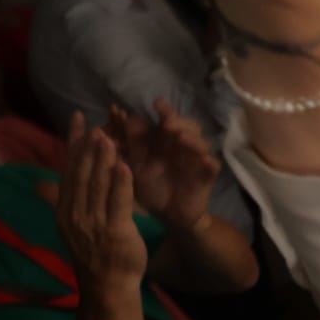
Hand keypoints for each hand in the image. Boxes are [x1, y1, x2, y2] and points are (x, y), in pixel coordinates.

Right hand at [55, 113, 149, 291]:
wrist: (108, 285)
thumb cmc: (94, 253)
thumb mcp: (71, 226)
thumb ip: (59, 201)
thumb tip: (38, 184)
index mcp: (65, 210)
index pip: (68, 170)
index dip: (73, 143)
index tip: (78, 119)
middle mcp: (76, 215)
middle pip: (81, 175)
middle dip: (88, 148)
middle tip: (96, 125)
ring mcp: (95, 224)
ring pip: (98, 186)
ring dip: (103, 160)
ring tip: (108, 137)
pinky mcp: (116, 232)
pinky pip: (118, 203)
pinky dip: (121, 183)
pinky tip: (124, 165)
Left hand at [107, 99, 220, 230]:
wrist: (169, 216)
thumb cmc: (151, 188)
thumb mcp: (133, 167)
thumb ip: (124, 146)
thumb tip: (106, 125)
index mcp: (163, 140)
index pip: (163, 119)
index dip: (160, 110)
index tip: (155, 104)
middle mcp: (182, 145)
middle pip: (185, 125)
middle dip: (175, 120)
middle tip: (165, 122)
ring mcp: (196, 159)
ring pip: (200, 141)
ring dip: (192, 138)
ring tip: (180, 138)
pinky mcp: (207, 175)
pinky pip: (213, 165)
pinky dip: (209, 161)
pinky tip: (203, 159)